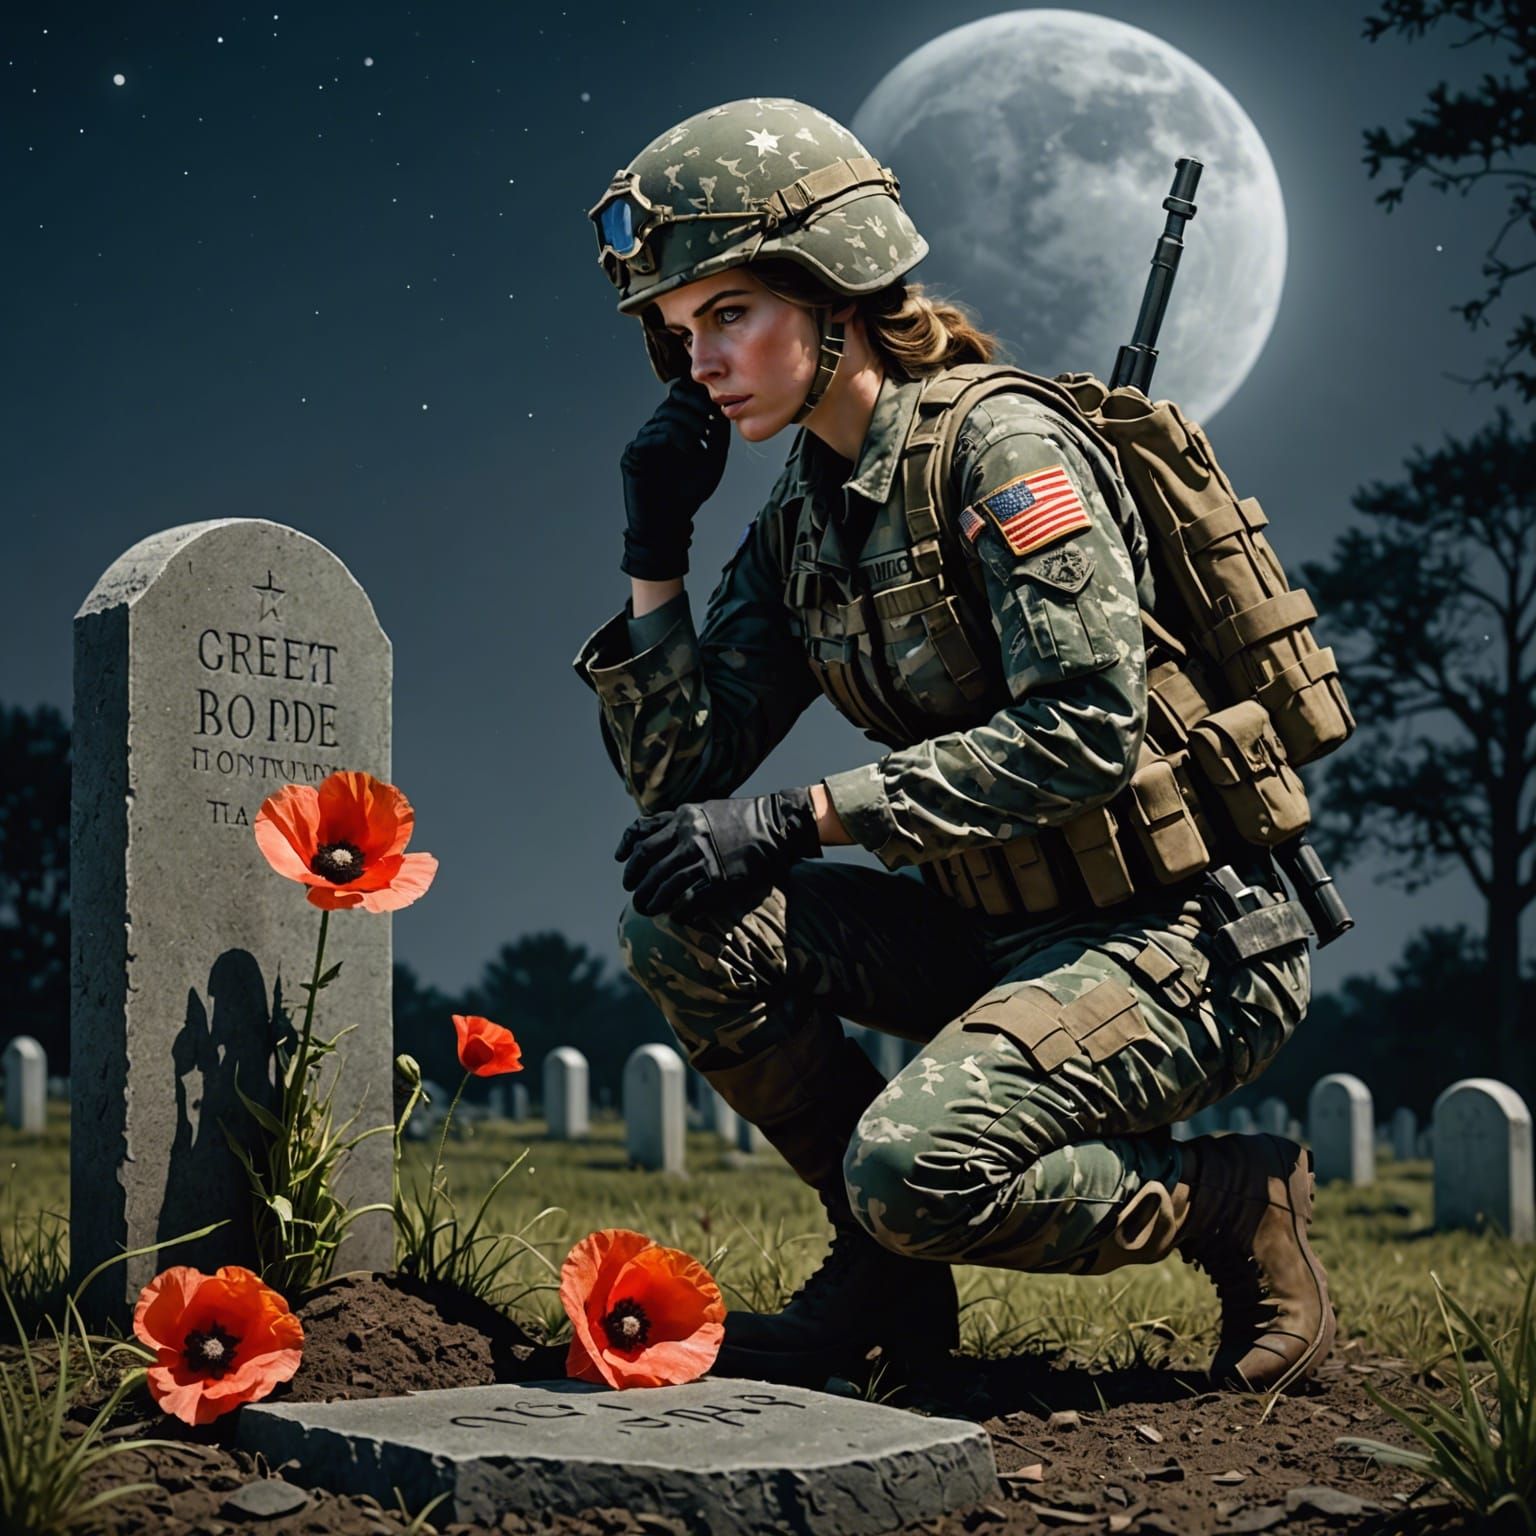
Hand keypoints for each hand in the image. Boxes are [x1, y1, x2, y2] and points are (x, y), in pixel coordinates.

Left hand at [616, 789, 821, 918]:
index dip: (628, 856)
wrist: (777, 825)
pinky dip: (679, 912)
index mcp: (682, 818)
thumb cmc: (742, 817)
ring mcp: (703, 860)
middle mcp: (688, 838)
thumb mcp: (704, 809)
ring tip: (648, 910)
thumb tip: (656, 835)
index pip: (643, 840)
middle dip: (637, 885)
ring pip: (664, 886)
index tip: (623, 865)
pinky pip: (689, 902)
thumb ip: (679, 821)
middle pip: (648, 867)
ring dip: (652, 902)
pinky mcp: (719, 880)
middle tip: (635, 896)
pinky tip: (676, 916)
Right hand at [619, 378, 729, 579]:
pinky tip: (691, 449)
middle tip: (711, 424)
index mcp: (672, 429)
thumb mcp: (713, 461)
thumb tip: (721, 410)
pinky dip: (673, 437)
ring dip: (687, 424)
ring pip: (663, 417)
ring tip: (704, 438)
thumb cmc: (690, 494)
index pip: (679, 399)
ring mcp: (642, 442)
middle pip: (671, 403)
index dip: (695, 397)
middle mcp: (655, 432)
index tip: (715, 410)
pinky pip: (649, 436)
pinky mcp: (632, 455)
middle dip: (694, 409)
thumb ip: (718, 436)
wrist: (669, 524)